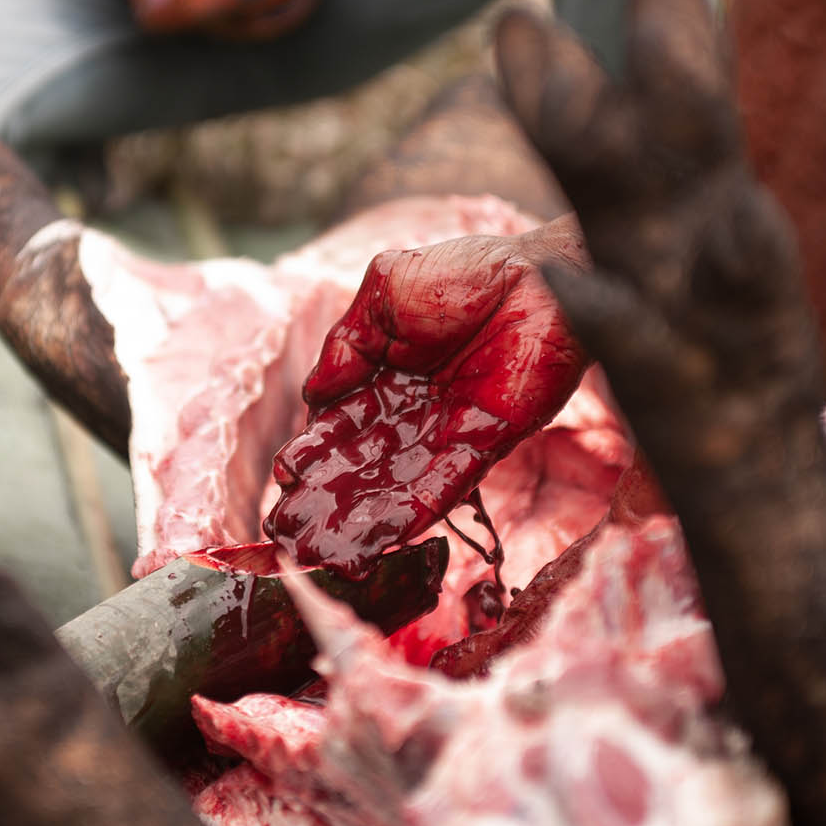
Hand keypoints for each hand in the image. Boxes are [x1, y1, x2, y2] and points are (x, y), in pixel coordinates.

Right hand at [266, 218, 588, 576]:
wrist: (541, 276)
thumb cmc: (465, 272)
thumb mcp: (385, 289)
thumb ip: (346, 342)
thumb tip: (311, 394)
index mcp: (381, 374)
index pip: (337, 423)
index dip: (310, 453)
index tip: (283, 482)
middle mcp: (409, 410)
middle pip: (359, 465)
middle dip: (325, 500)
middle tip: (291, 535)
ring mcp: (446, 431)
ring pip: (392, 485)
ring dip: (359, 520)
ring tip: (325, 552)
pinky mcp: (485, 444)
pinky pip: (442, 485)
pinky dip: (412, 512)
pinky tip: (382, 538)